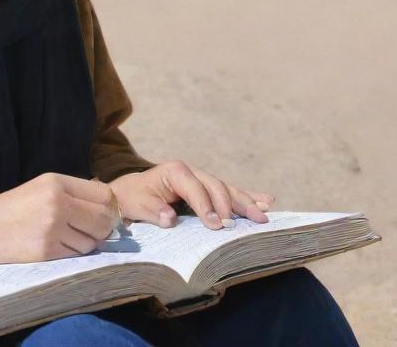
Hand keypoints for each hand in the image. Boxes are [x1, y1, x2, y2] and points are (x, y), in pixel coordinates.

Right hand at [0, 172, 119, 264]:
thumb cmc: (13, 207)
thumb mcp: (42, 186)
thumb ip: (73, 192)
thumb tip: (107, 203)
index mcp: (57, 182)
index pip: (104, 195)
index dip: (110, 207)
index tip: (104, 214)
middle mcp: (58, 202)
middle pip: (104, 219)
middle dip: (104, 228)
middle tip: (94, 231)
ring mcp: (53, 227)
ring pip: (92, 241)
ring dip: (88, 243)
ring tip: (70, 238)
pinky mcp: (47, 250)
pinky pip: (76, 254)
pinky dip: (74, 253)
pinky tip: (60, 246)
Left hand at [109, 161, 274, 230]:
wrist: (129, 193)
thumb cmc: (133, 199)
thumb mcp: (138, 204)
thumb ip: (155, 211)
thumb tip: (171, 218)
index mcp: (175, 171)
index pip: (196, 188)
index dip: (207, 206)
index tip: (217, 225)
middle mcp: (192, 171)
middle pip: (217, 186)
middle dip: (233, 205)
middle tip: (250, 222)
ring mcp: (201, 178)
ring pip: (227, 189)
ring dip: (247, 202)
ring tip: (265, 213)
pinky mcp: (206, 188)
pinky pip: (230, 192)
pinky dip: (247, 196)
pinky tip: (267, 200)